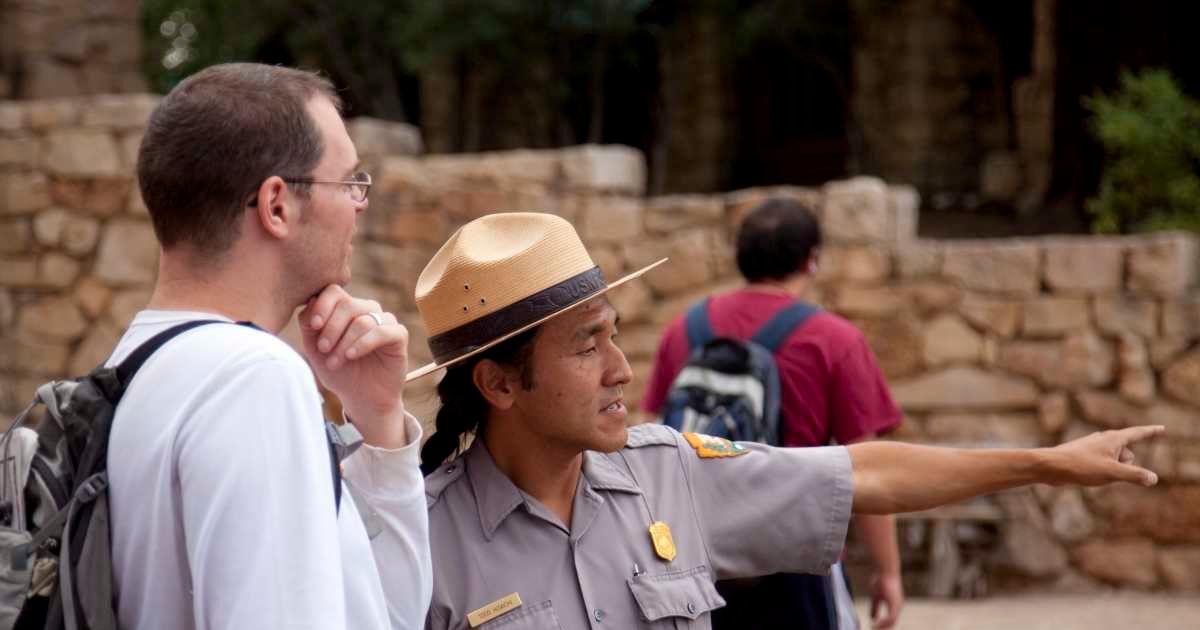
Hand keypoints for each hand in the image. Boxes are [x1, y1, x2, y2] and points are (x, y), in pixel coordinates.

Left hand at [299, 285, 407, 447]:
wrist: (360, 397)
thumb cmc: (339, 371)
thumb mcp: (315, 348)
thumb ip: (309, 324)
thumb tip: (310, 301)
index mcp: (346, 309)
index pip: (334, 291)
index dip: (322, 306)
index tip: (313, 326)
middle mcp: (367, 310)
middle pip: (348, 304)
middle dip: (332, 328)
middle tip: (323, 349)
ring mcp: (385, 321)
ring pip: (363, 320)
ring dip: (344, 343)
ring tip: (335, 362)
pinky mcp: (399, 336)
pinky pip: (381, 331)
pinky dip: (363, 344)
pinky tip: (352, 356)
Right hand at [869, 570, 902, 628]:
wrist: (885, 571)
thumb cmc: (880, 580)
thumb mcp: (875, 597)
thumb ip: (875, 608)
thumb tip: (872, 618)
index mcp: (895, 605)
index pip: (890, 620)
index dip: (882, 625)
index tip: (872, 627)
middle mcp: (898, 606)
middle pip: (892, 623)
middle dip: (883, 627)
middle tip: (873, 629)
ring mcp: (898, 605)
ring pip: (892, 622)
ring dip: (882, 626)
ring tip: (873, 628)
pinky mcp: (895, 603)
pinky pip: (891, 617)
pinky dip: (883, 622)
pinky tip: (875, 623)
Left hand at [1046, 425, 1164, 486]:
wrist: (1050, 466)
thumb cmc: (1080, 466)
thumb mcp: (1112, 472)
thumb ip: (1134, 475)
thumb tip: (1153, 478)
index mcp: (1113, 438)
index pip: (1137, 433)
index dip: (1151, 432)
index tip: (1162, 429)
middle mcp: (1103, 439)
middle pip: (1127, 454)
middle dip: (1125, 465)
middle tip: (1106, 470)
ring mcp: (1093, 447)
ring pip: (1115, 461)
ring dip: (1112, 471)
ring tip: (1093, 473)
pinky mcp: (1085, 456)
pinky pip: (1103, 466)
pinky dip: (1102, 473)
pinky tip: (1088, 475)